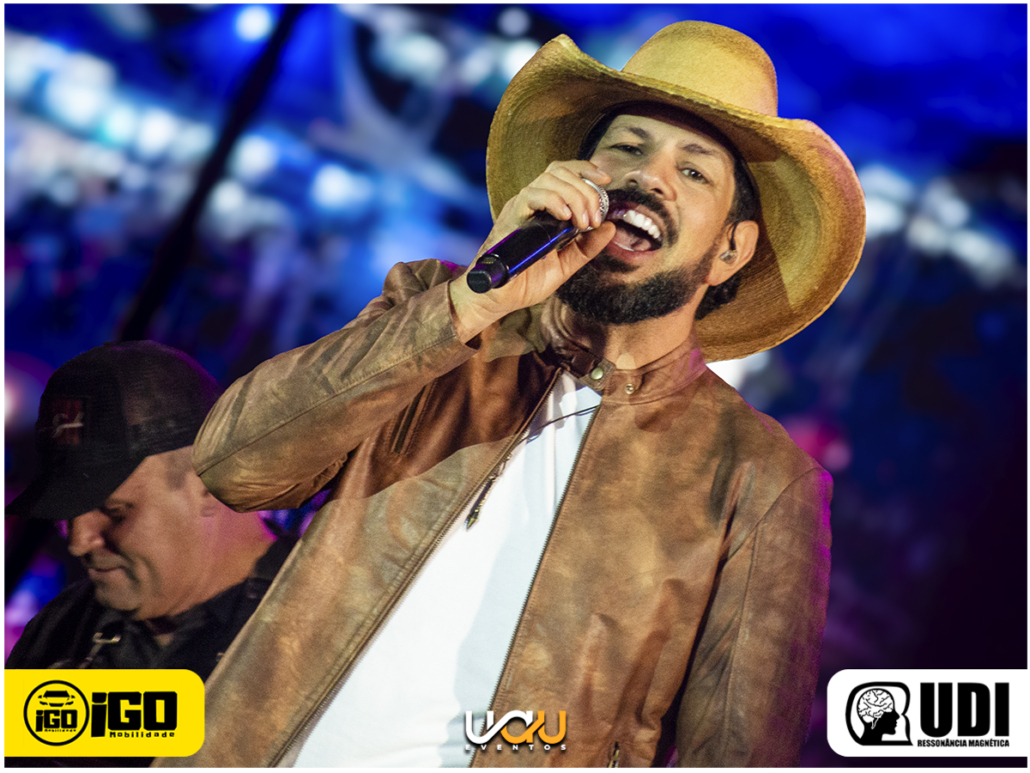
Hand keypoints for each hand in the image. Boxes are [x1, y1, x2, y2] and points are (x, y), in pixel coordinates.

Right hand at [449, 161, 614, 341]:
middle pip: (560, 172)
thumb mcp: (566, 264)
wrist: (499, 297)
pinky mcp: (510, 217)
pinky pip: (531, 195)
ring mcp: (520, 207)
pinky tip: (565, 217)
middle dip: (585, 190)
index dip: (585, 170)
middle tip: (594, 218)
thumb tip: (611, 227)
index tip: (605, 178)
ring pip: (548, 179)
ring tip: (582, 222)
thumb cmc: (526, 280)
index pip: (564, 173)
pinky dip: (552, 200)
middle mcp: (531, 202)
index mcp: (544, 208)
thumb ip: (588, 246)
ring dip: (573, 195)